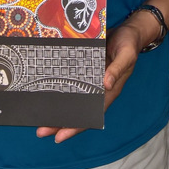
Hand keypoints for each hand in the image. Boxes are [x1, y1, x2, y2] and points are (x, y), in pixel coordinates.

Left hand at [36, 21, 143, 142]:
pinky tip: (47, 88)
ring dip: (57, 106)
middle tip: (40, 131)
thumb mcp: (126, 55)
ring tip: (39, 114)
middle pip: (78, 109)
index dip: (75, 127)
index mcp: (109, 91)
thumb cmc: (129, 44)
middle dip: (60, 121)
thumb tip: (106, 85)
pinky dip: (60, 86)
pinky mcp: (85, 67)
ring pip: (72, 97)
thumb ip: (117, 69)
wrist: (129, 30)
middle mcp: (98, 88)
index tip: (58, 137)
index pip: (91, 114)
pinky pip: (71, 81)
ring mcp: (90, 78)